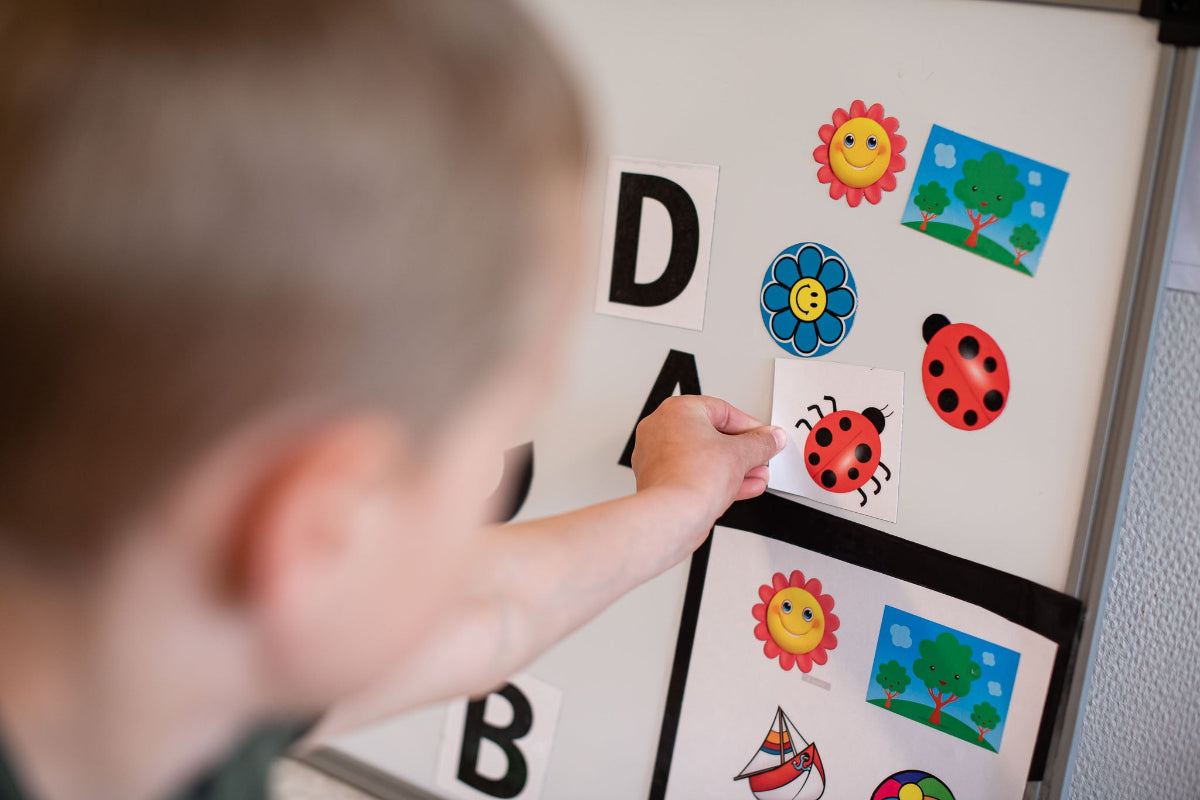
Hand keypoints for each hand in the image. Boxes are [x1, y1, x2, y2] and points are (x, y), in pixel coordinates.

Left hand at [630, 395, 784, 531]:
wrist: (673, 515)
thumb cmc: (692, 477)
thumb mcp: (740, 454)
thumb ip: (761, 443)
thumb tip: (772, 438)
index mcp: (678, 410)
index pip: (723, 411)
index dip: (749, 426)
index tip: (764, 438)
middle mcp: (661, 428)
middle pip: (712, 435)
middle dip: (743, 451)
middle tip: (760, 457)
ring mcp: (657, 456)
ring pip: (703, 457)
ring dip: (733, 467)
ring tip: (756, 476)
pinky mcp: (660, 480)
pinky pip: (693, 473)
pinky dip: (715, 479)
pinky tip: (740, 488)